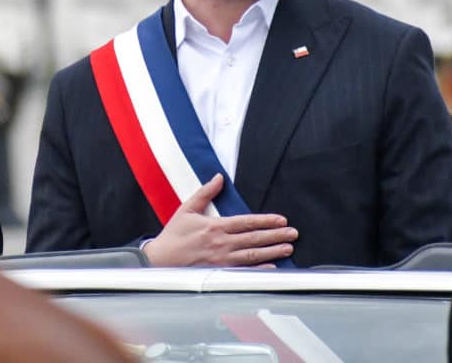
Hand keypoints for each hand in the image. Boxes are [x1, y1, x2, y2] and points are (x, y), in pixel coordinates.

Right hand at [143, 174, 297, 266]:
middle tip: (293, 234)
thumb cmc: (173, 236)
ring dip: (272, 252)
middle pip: (254, 239)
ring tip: (288, 249)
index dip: (266, 220)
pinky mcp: (218, 273)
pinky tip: (272, 268)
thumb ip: (205, 192)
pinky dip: (258, 271)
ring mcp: (221, 260)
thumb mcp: (187, 209)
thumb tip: (219, 177)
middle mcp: (221, 244)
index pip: (247, 222)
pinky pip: (243, 272)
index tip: (281, 220)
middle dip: (276, 235)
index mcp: (215, 226)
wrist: (159, 261)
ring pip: (252, 256)